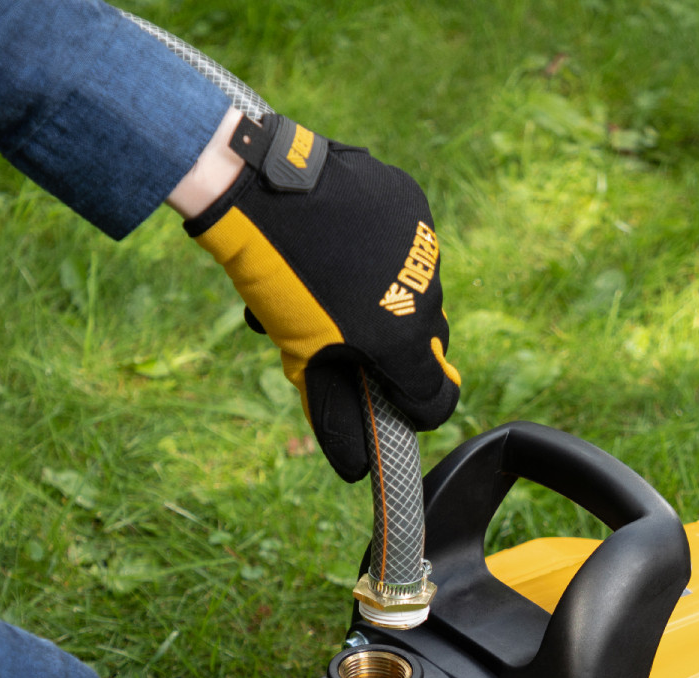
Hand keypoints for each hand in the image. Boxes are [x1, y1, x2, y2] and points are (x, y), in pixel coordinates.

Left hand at [185, 113, 460, 480]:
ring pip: (416, 288)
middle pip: (427, 342)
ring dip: (386, 296)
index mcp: (405, 341)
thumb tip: (353, 468)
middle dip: (391, 348)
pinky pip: (408, 241)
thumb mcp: (301, 356)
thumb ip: (333, 412)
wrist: (260, 188)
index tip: (386, 400)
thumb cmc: (279, 278)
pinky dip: (383, 249)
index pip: (438, 400)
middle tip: (344, 334)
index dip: (412, 409)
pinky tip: (341, 241)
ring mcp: (424, 244)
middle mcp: (428, 294)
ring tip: (332, 281)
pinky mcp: (412, 202)